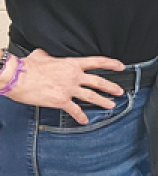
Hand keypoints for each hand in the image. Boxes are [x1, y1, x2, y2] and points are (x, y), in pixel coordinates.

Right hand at [5, 50, 125, 124]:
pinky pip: (74, 110)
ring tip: (111, 105)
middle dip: (111, 87)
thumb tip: (46, 54)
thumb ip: (48, 56)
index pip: (97, 62)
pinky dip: (80, 116)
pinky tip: (84, 120)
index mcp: (71, 64)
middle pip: (98, 81)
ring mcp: (69, 89)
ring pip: (91, 96)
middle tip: (120, 91)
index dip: (111, 64)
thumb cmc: (27, 66)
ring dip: (103, 101)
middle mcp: (74, 76)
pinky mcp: (61, 101)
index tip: (121, 66)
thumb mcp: (41, 55)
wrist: (18, 77)